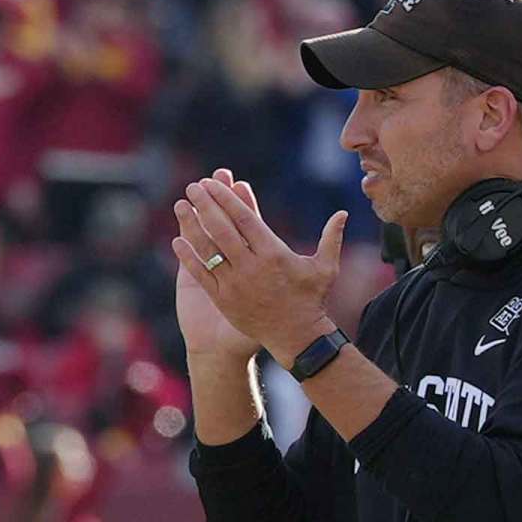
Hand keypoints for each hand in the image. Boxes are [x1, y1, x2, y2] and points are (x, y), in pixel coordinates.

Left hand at [171, 171, 347, 367]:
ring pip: (209, 249)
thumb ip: (331, 238)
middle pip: (223, 229)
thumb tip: (343, 214)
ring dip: (192, 225)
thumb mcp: (326, 268)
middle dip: (206, 204)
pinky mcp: (224, 300)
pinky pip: (202, 274)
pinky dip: (189, 258)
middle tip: (194, 186)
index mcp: (275, 254)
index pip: (246, 219)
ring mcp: (236, 284)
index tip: (214, 183)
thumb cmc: (312, 300)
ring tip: (180, 206)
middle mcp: (253, 266)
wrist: (297, 337)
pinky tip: (178, 241)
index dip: (228, 199)